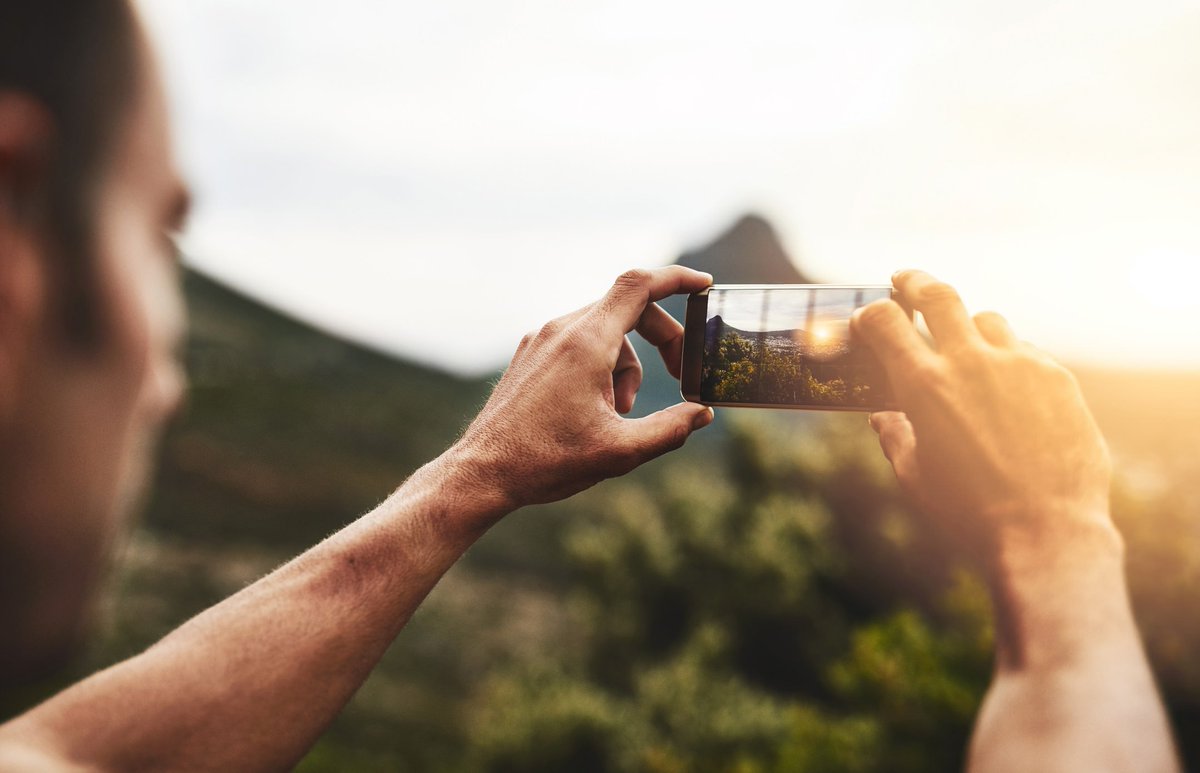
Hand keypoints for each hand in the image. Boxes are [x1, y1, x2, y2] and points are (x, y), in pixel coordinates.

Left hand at [454, 266, 714, 510]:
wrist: (482, 473)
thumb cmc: (547, 462)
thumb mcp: (621, 453)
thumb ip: (670, 430)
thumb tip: (702, 414)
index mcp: (586, 342)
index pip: (639, 286)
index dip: (677, 279)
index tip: (705, 286)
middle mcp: (561, 329)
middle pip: (628, 309)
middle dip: (661, 339)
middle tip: (679, 377)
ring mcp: (541, 339)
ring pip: (605, 331)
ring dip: (627, 365)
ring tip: (620, 412)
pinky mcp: (530, 355)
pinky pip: (579, 343)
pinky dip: (600, 367)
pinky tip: (594, 410)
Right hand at [850, 270, 1113, 562]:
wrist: (1046, 533)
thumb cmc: (968, 513)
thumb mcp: (915, 476)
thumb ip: (895, 436)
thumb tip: (882, 416)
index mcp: (923, 385)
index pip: (886, 321)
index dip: (871, 313)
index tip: (868, 317)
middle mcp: (970, 362)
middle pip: (939, 295)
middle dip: (916, 282)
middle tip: (906, 280)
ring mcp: (1019, 365)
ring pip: (988, 320)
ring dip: (969, 328)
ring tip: (966, 347)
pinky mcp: (1058, 378)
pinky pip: (1027, 352)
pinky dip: (1010, 360)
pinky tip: (1009, 389)